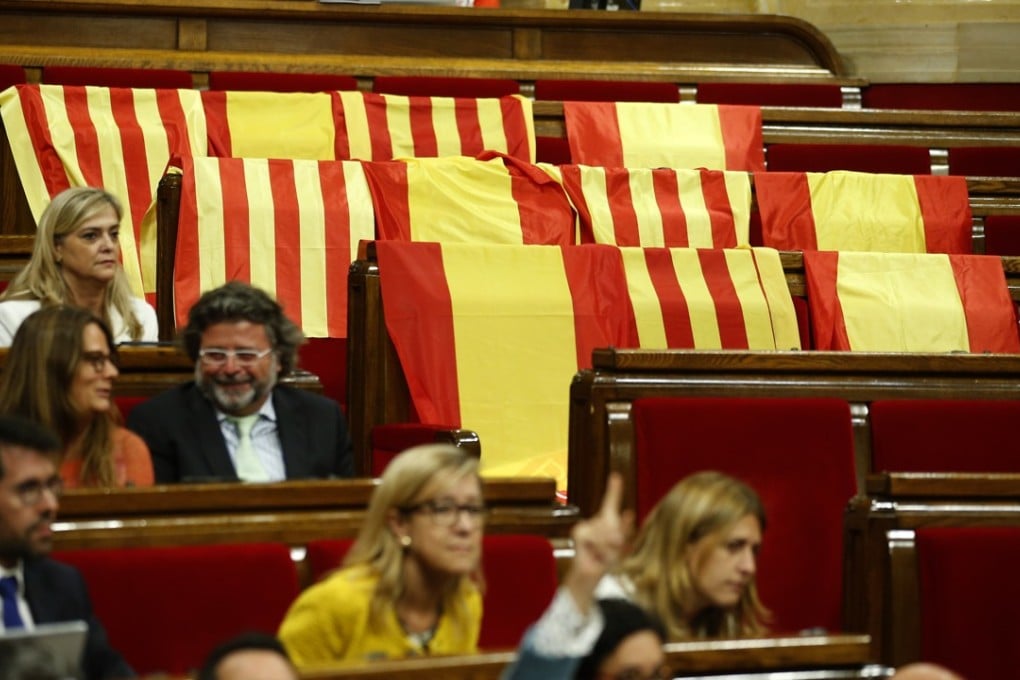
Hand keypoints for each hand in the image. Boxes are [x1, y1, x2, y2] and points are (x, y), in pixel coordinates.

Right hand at [565, 472, 632, 613]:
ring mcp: (584, 527)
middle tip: (616, 550)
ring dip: (611, 547)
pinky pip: (598, 537)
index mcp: (604, 522)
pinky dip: (601, 549)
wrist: (591, 578)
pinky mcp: (579, 534)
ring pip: (607, 530)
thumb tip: (629, 512)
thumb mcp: (620, 547)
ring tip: (604, 555)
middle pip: (613, 520)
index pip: (610, 502)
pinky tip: (597, 555)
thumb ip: (623, 530)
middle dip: (619, 536)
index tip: (616, 475)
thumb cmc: (606, 562)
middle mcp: (593, 521)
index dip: (613, 488)